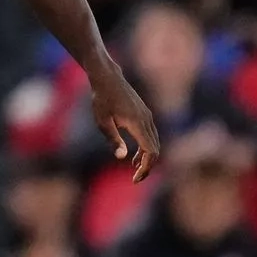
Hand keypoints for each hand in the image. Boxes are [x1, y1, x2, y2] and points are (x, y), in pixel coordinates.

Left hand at [90, 66, 160, 182]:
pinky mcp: (145, 114)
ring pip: (154, 143)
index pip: (151, 152)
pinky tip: (134, 155)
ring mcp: (148, 116)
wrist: (107, 78)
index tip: (135, 179)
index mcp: (138, 124)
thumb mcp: (102, 121)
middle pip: (155, 150)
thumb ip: (113, 140)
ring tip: (134, 169)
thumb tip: (122, 158)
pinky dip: (146, 148)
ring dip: (147, 158)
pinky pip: (150, 135)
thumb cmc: (101, 99)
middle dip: (147, 167)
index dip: (146, 168)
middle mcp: (147, 120)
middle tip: (135, 179)